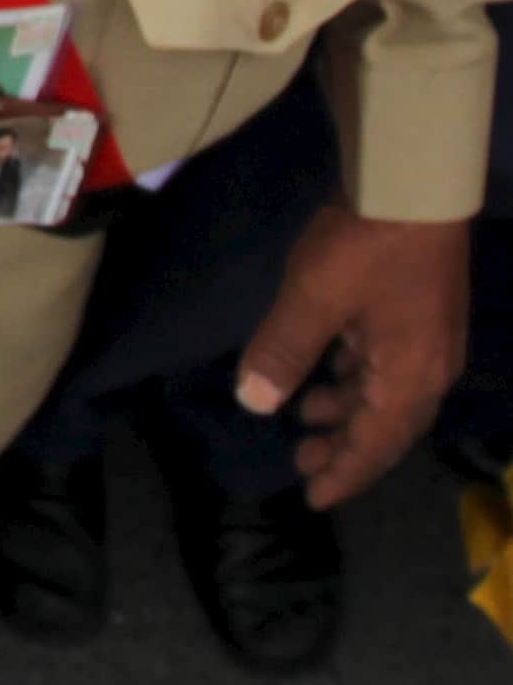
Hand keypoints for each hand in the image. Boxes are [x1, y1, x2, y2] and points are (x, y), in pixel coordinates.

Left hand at [236, 204, 469, 506]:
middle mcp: (427, 368)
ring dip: (347, 407)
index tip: (313, 498)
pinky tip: (325, 367)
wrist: (415, 186)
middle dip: (346, 446)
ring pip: (383, 391)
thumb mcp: (313, 300)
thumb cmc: (365, 248)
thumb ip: (283, 353)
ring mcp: (426, 338)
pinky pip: (384, 362)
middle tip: (302, 460)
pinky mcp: (415, 311)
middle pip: (386, 425)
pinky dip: (354, 374)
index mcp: (411, 378)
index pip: (376, 445)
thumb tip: (255, 404)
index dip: (344, 474)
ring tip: (305, 415)